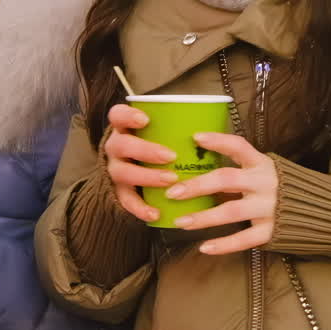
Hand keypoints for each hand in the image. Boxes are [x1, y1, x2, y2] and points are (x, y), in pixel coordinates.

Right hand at [103, 103, 179, 223]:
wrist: (139, 170)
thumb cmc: (158, 145)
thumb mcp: (162, 133)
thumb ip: (177, 129)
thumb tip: (215, 123)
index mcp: (125, 128)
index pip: (118, 116)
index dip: (127, 116)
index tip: (146, 120)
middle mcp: (116, 148)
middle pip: (120, 145)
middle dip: (145, 150)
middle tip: (170, 156)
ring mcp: (115, 170)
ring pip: (122, 172)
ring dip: (146, 177)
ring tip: (170, 181)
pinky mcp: (120, 191)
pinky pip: (126, 200)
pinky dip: (140, 207)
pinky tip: (155, 214)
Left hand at [165, 132, 278, 254]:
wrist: (328, 212)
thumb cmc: (285, 189)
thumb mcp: (265, 174)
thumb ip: (238, 175)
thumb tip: (197, 175)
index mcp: (262, 164)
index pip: (239, 146)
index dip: (218, 141)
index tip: (195, 137)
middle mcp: (265, 183)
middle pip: (226, 179)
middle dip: (197, 185)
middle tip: (172, 192)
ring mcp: (269, 207)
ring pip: (231, 211)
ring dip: (203, 217)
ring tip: (180, 222)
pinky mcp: (273, 231)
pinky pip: (244, 239)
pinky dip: (224, 244)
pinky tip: (204, 247)